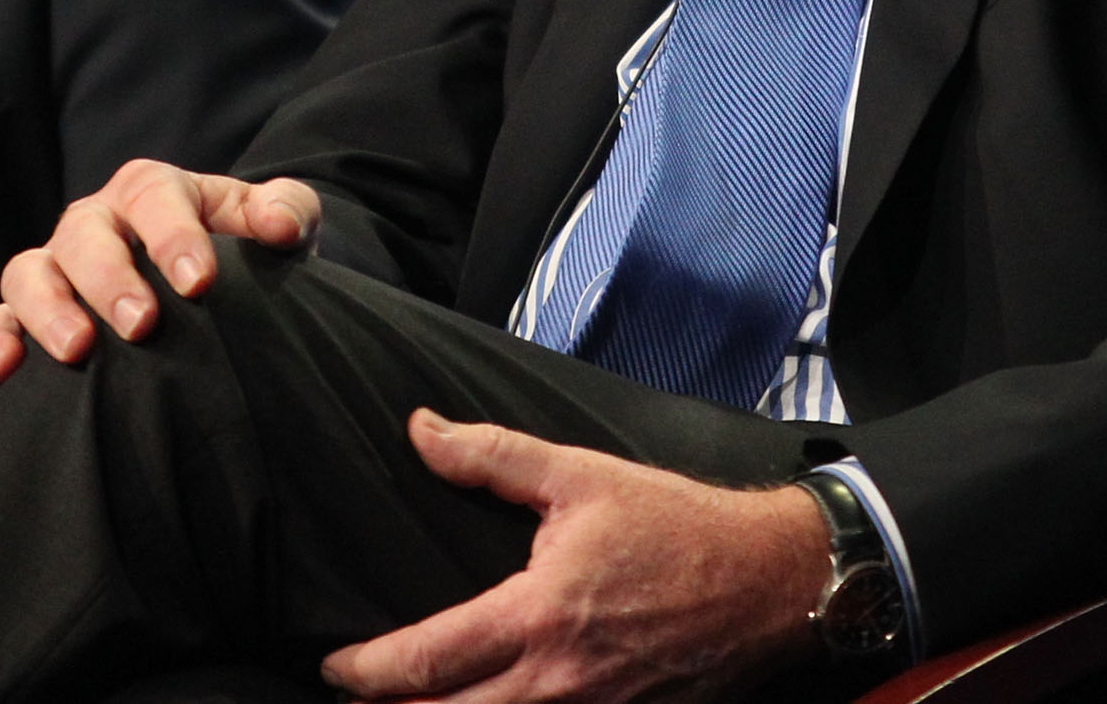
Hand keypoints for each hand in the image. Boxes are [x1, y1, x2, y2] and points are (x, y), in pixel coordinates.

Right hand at [0, 161, 323, 380]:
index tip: (200, 283)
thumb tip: (280, 226)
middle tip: (142, 326)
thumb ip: (287, 211)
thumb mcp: (281, 224)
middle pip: (85, 234)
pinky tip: (7, 371)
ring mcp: (57, 266)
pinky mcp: (28, 314)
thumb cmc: (245, 251)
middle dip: (110, 279)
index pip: (156, 197)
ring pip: (29, 273)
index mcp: (154, 192)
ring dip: (47, 309)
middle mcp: (96, 222)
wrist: (217, 288)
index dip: (174, 236)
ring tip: (77, 351)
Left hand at [320, 411, 823, 703]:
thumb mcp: (580, 476)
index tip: (336, 664)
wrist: (770, 581)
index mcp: (538, 617)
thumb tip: (421, 430)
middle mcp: (558, 683)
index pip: (427, 658)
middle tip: (362, 698)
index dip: (367, 669)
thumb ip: (492, 456)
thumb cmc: (677, 525)